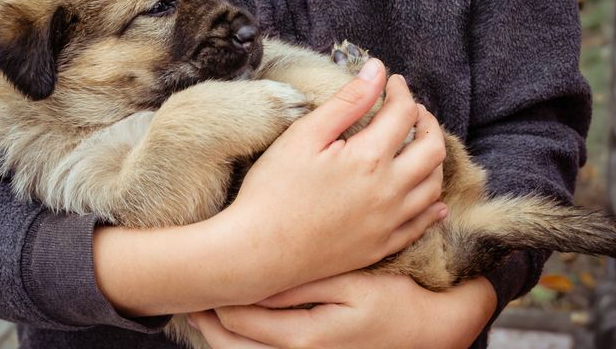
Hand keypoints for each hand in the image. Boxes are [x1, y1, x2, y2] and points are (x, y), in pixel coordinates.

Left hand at [189, 273, 496, 348]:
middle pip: (231, 344)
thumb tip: (260, 278)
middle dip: (206, 318)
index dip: (215, 294)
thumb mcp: (353, 286)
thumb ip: (303, 285)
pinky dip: (241, 344)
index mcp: (303, 338)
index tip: (197, 274)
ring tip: (200, 311)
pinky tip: (235, 328)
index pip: (240, 317)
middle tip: (186, 294)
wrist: (429, 334)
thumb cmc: (394, 305)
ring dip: (218, 335)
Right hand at [224, 60, 447, 298]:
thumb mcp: (304, 136)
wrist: (258, 252)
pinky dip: (432, 206)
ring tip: (417, 147)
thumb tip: (377, 70)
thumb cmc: (273, 191)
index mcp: (369, 159)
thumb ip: (346, 102)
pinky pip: (422, 225)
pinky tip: (432, 200)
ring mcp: (388, 222)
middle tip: (412, 111)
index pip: (404, 114)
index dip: (400, 91)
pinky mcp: (381, 247)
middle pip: (432, 149)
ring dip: (432, 160)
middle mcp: (389, 191)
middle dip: (427, 122)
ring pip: (433, 186)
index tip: (392, 83)